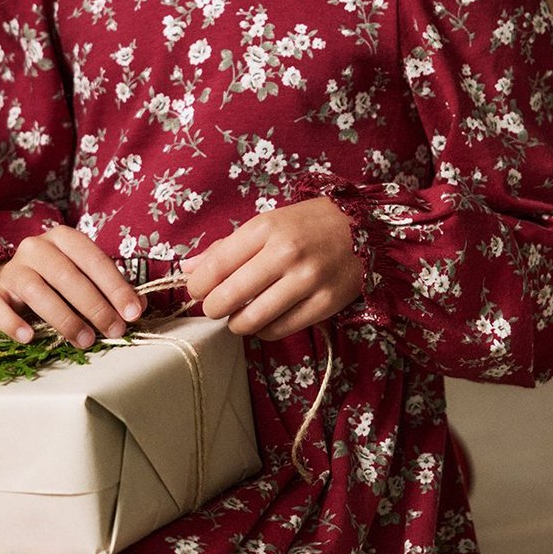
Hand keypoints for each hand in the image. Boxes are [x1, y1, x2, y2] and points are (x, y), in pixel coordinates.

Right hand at [0, 226, 143, 348]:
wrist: (10, 281)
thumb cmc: (55, 279)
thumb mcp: (84, 276)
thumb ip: (109, 288)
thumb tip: (137, 307)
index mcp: (63, 238)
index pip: (93, 259)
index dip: (115, 287)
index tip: (132, 312)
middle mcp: (36, 248)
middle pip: (67, 276)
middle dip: (95, 306)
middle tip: (113, 331)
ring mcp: (12, 270)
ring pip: (37, 291)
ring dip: (64, 318)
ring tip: (85, 340)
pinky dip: (12, 323)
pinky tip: (29, 337)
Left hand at [182, 197, 362, 339]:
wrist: (365, 227)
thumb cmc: (309, 225)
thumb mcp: (267, 223)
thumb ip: (226, 246)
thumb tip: (187, 268)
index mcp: (266, 228)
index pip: (215, 266)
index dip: (197, 286)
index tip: (197, 290)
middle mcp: (286, 253)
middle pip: (228, 297)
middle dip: (213, 308)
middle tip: (216, 307)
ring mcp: (308, 280)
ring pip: (251, 320)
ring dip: (237, 323)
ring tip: (240, 315)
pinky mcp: (325, 303)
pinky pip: (279, 330)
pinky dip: (264, 330)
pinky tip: (265, 319)